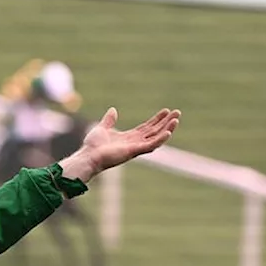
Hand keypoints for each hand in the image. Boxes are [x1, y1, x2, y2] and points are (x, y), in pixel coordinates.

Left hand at [60, 107, 180, 181]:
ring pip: (156, 137)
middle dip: (166, 122)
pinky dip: (160, 139)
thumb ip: (109, 120)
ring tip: (176, 120)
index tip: (166, 111)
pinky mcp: (134, 151)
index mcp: (128, 138)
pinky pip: (150, 145)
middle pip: (154, 131)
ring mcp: (135, 148)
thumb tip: (113, 110)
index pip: (147, 128)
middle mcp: (134, 143)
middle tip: (177, 112)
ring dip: (167, 129)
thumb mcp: (102, 128)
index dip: (157, 120)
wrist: (88, 156)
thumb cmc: (93, 146)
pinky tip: (169, 132)